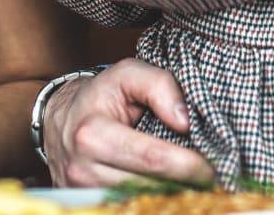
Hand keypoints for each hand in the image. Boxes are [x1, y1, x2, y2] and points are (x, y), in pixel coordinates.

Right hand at [42, 59, 213, 187]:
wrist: (58, 120)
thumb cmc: (99, 95)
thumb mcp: (127, 73)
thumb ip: (160, 86)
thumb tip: (185, 121)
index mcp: (92, 134)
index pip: (152, 159)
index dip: (189, 165)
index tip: (215, 167)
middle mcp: (83, 169)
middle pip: (149, 186)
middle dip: (185, 184)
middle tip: (214, 179)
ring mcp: (82, 192)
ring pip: (140, 201)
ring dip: (171, 194)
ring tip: (195, 183)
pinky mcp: (85, 203)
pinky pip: (127, 206)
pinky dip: (152, 199)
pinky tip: (171, 189)